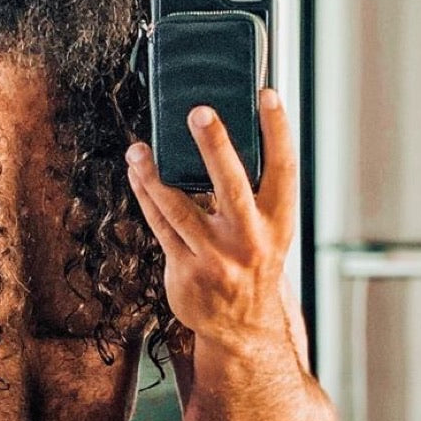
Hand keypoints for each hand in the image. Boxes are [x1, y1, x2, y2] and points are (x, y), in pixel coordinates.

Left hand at [125, 88, 296, 339]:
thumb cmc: (253, 262)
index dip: (278, 131)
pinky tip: (136, 174)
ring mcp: (216, 258)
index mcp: (278, 223)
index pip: (283, 170)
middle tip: (199, 111)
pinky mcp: (186, 271)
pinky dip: (146, 196)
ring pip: (179, 207)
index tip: (268, 94)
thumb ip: (253, 191)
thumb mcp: (268, 229)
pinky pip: (160, 227)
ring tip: (138, 147)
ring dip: (155, 174)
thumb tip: (223, 137)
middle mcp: (250, 240)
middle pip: (231, 186)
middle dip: (215, 147)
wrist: (244, 326)